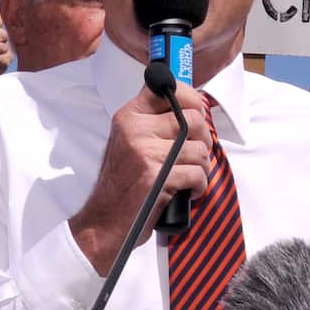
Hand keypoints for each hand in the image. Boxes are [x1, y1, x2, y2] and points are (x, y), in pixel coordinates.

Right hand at [68, 81, 211, 274]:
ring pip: (200, 149)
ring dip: (202, 167)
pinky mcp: (157, 177)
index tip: (198, 112)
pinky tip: (186, 192)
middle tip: (196, 153)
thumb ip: (153, 123)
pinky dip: (198, 186)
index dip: (191, 98)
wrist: (105, 219)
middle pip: (193, 118)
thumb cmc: (122, 182)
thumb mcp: (129, 142)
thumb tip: (193, 108)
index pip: (166, 89)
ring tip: (188, 177)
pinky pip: (198, 173)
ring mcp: (145, 152)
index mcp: (128, 116)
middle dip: (204, 139)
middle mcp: (135, 129)